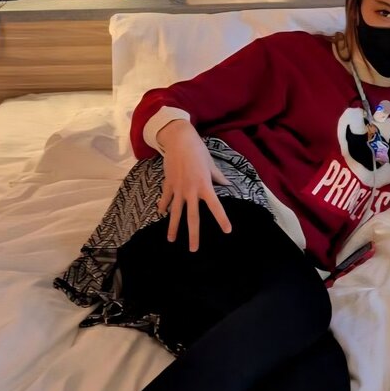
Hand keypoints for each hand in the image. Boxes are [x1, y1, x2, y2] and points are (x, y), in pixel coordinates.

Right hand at [156, 119, 231, 251]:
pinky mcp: (168, 185)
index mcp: (205, 186)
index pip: (216, 206)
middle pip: (192, 217)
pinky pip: (166, 199)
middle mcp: (191, 191)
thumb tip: (228, 185)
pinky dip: (163, 206)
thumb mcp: (211, 165)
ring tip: (171, 240)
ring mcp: (178, 189)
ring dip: (173, 228)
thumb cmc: (198, 152)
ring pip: (175, 213)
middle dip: (193, 234)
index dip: (222, 219)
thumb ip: (219, 177)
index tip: (227, 231)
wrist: (179, 141)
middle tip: (194, 250)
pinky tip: (161, 214)